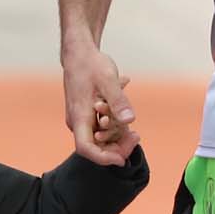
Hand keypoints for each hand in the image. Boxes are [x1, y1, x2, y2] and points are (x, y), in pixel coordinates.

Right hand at [63, 40, 136, 165]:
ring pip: (100, 138)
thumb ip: (118, 101)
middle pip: (96, 146)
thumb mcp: (108, 80)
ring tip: (134, 130)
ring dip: (117, 136)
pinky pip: (101, 128)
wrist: (79, 53)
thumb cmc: (91, 65)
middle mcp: (78, 122)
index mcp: (79, 116)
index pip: (86, 148)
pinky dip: (114, 126)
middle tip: (136, 137)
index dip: (103, 158)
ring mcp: (82, 119)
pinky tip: (125, 114)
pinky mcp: (87, 115)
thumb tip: (130, 120)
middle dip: (117, 147)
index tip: (122, 160)